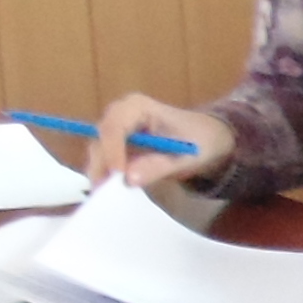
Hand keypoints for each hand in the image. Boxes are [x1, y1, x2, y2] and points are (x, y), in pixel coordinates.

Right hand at [84, 95, 233, 187]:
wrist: (204, 138)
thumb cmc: (198, 140)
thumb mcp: (184, 155)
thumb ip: (157, 166)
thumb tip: (127, 179)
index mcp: (137, 106)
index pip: (113, 127)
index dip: (111, 152)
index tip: (117, 176)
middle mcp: (119, 114)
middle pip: (100, 140)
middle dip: (102, 166)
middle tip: (106, 193)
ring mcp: (115, 129)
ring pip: (98, 153)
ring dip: (101, 174)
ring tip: (110, 196)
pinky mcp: (115, 145)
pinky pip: (103, 161)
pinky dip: (106, 176)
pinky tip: (114, 192)